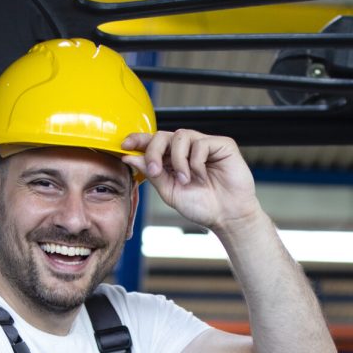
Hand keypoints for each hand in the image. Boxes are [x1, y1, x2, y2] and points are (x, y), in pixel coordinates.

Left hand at [121, 129, 261, 232]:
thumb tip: (131, 158)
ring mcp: (204, 145)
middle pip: (163, 136)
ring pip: (180, 136)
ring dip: (178, 160)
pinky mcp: (221, 144)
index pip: (154, 142)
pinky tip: (202, 176)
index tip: (124, 145)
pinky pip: (200, 143)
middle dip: (154, 151)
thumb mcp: (171, 192)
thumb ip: (153, 174)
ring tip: (185, 180)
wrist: (228, 216)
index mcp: (174, 160)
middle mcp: (188, 149)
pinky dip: (196, 162)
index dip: (138, 140)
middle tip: (155, 170)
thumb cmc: (203, 206)